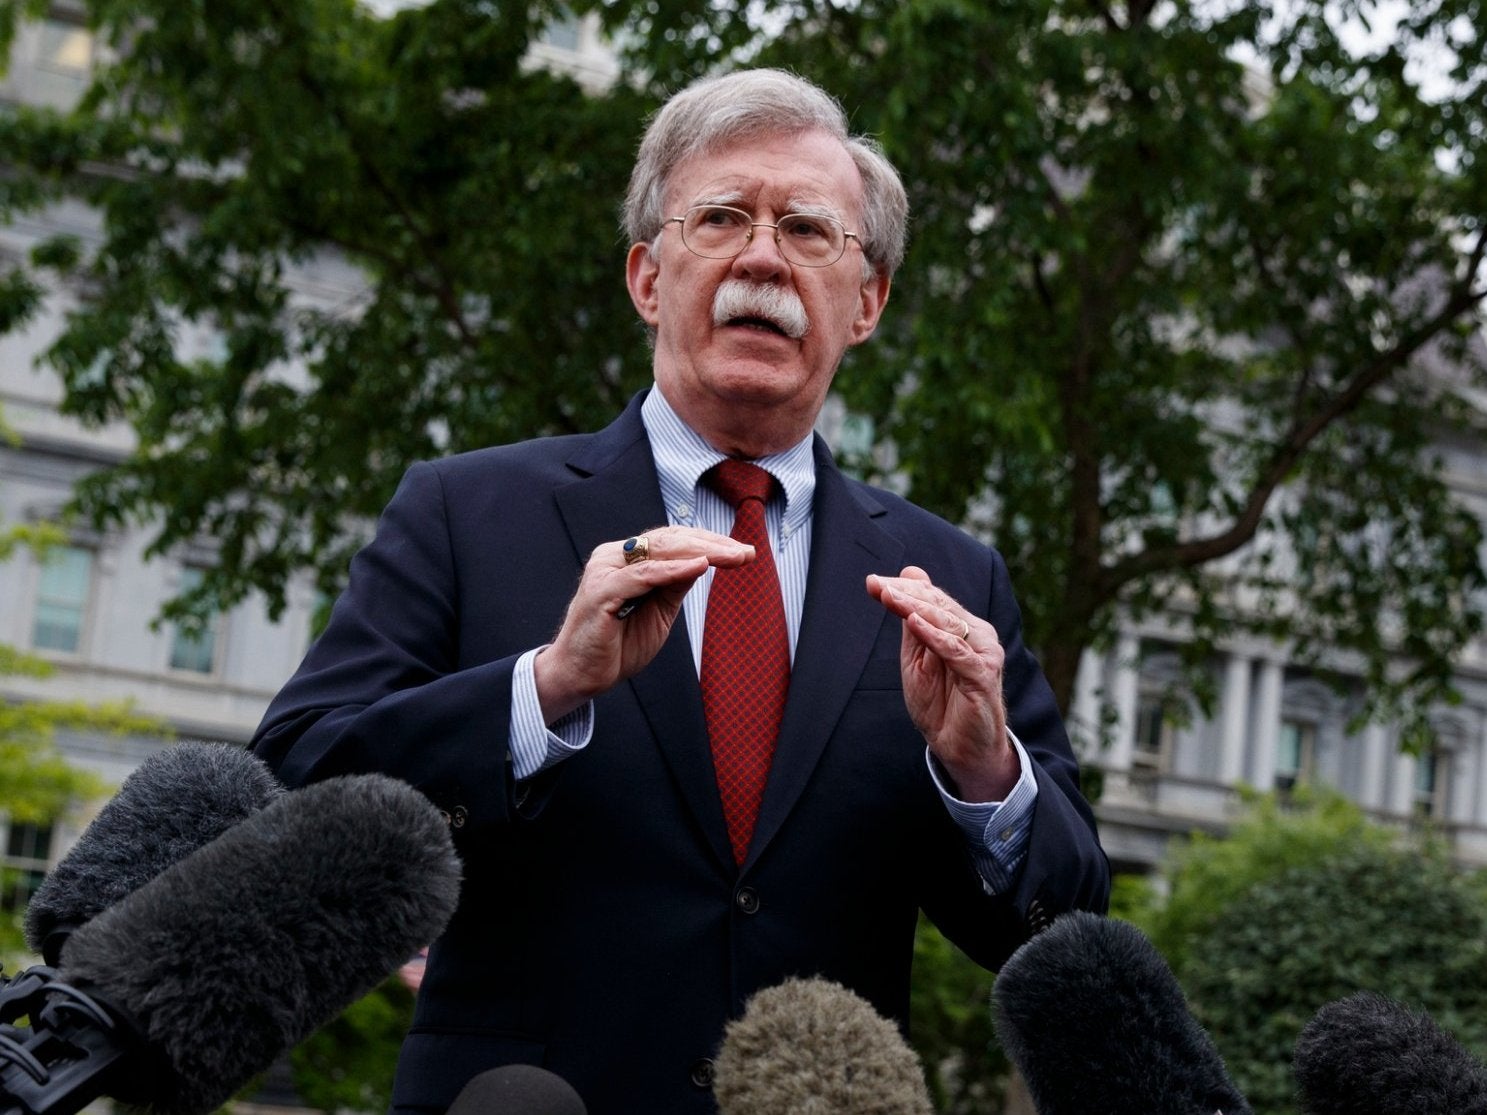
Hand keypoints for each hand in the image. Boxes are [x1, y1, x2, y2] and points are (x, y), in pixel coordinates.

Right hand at [535, 526, 753, 721]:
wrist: (581, 675)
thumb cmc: (618, 644)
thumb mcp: (659, 611)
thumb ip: (675, 585)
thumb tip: (705, 561)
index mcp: (627, 558)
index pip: (673, 540)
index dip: (710, 542)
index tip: (743, 553)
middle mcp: (614, 556)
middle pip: (671, 540)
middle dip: (713, 544)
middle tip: (746, 553)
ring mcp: (605, 570)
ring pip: (661, 551)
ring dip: (702, 552)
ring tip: (734, 557)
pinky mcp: (601, 590)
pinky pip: (643, 576)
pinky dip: (673, 570)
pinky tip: (701, 566)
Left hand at [865, 566, 1017, 801]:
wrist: (959, 749)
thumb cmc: (940, 704)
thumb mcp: (917, 659)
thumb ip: (913, 621)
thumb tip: (909, 573)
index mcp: (962, 628)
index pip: (932, 598)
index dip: (903, 588)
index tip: (872, 582)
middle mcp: (977, 635)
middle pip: (939, 606)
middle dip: (906, 594)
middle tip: (877, 586)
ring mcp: (983, 654)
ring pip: (948, 623)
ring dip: (917, 608)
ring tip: (891, 597)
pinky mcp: (983, 675)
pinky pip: (958, 652)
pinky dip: (936, 637)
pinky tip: (916, 624)